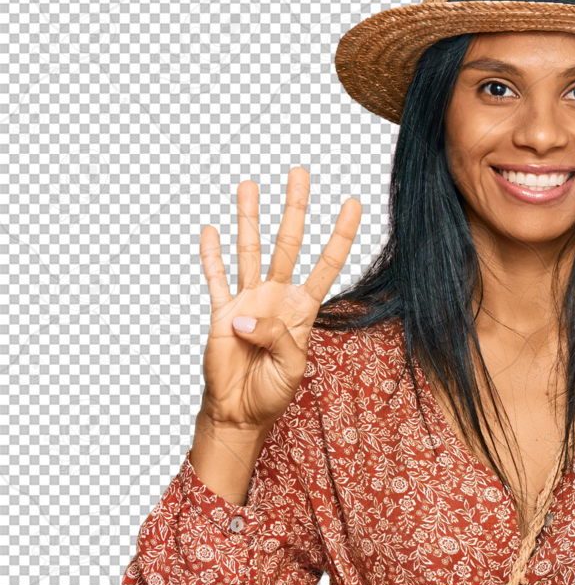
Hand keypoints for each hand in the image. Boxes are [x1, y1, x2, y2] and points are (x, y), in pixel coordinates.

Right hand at [198, 167, 360, 430]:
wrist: (239, 412)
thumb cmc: (271, 393)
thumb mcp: (289, 367)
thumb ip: (275, 337)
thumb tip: (247, 316)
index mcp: (302, 311)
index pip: (326, 265)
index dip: (340, 236)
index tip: (353, 203)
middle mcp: (276, 298)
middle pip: (288, 244)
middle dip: (295, 209)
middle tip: (300, 173)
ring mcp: (248, 301)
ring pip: (250, 250)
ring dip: (250, 218)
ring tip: (250, 185)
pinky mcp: (220, 312)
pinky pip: (216, 278)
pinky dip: (212, 256)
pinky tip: (211, 230)